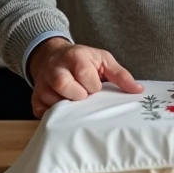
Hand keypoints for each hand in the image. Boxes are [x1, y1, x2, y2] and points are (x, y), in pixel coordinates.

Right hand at [27, 38, 142, 117]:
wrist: (52, 55)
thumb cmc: (82, 60)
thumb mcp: (103, 60)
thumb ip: (120, 75)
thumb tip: (138, 90)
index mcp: (75, 57)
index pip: (85, 75)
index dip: (93, 85)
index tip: (95, 87)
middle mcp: (55, 69)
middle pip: (63, 84)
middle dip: (78, 95)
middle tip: (84, 96)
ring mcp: (42, 84)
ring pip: (52, 101)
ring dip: (68, 107)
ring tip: (75, 103)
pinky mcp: (35, 99)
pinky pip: (43, 113)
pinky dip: (56, 116)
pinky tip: (65, 111)